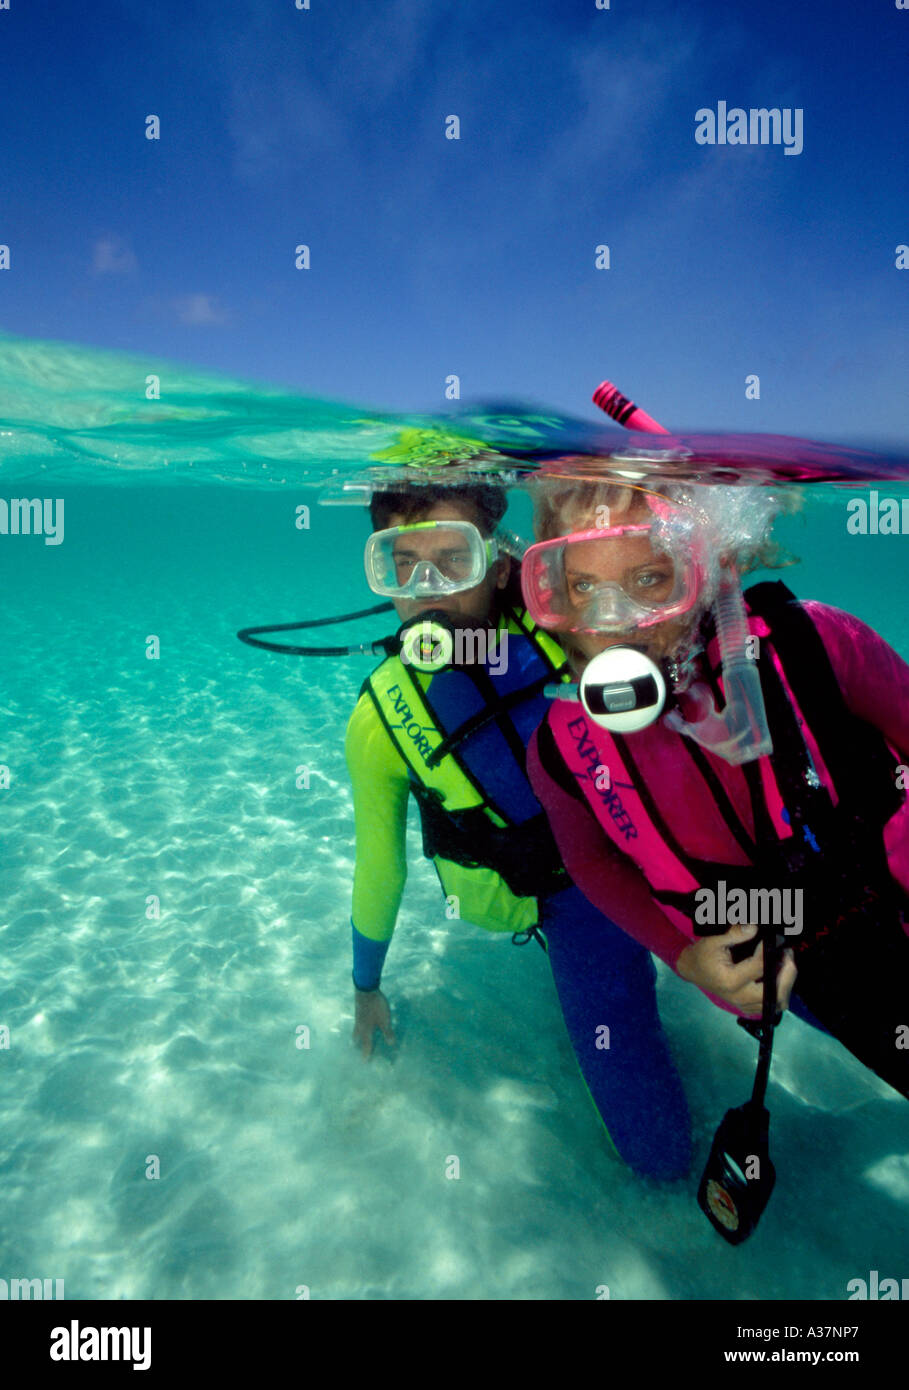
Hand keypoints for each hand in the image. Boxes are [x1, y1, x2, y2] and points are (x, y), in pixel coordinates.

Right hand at [352, 988, 395, 1058]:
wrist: (366, 989)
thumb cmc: (376, 1006)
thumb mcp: (385, 1020)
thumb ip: (387, 1032)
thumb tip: (391, 1044)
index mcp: (365, 1031)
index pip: (366, 1045)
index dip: (366, 1054)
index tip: (364, 1063)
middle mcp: (360, 1026)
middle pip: (357, 1039)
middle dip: (357, 1046)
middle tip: (356, 1052)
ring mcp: (358, 1018)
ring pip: (356, 1031)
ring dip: (356, 1037)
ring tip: (356, 1041)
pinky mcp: (359, 1011)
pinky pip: (357, 1024)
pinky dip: (358, 1029)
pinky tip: (362, 1025)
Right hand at [676, 923, 796, 1015]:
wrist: (692, 970)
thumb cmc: (702, 954)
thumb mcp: (713, 940)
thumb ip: (735, 934)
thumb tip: (755, 927)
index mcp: (731, 980)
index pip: (759, 967)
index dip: (769, 950)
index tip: (775, 938)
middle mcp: (739, 996)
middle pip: (775, 992)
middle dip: (788, 973)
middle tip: (787, 953)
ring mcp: (744, 1004)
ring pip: (777, 1002)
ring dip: (786, 984)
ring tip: (786, 964)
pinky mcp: (747, 1006)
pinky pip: (771, 1006)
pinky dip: (779, 993)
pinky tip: (777, 976)